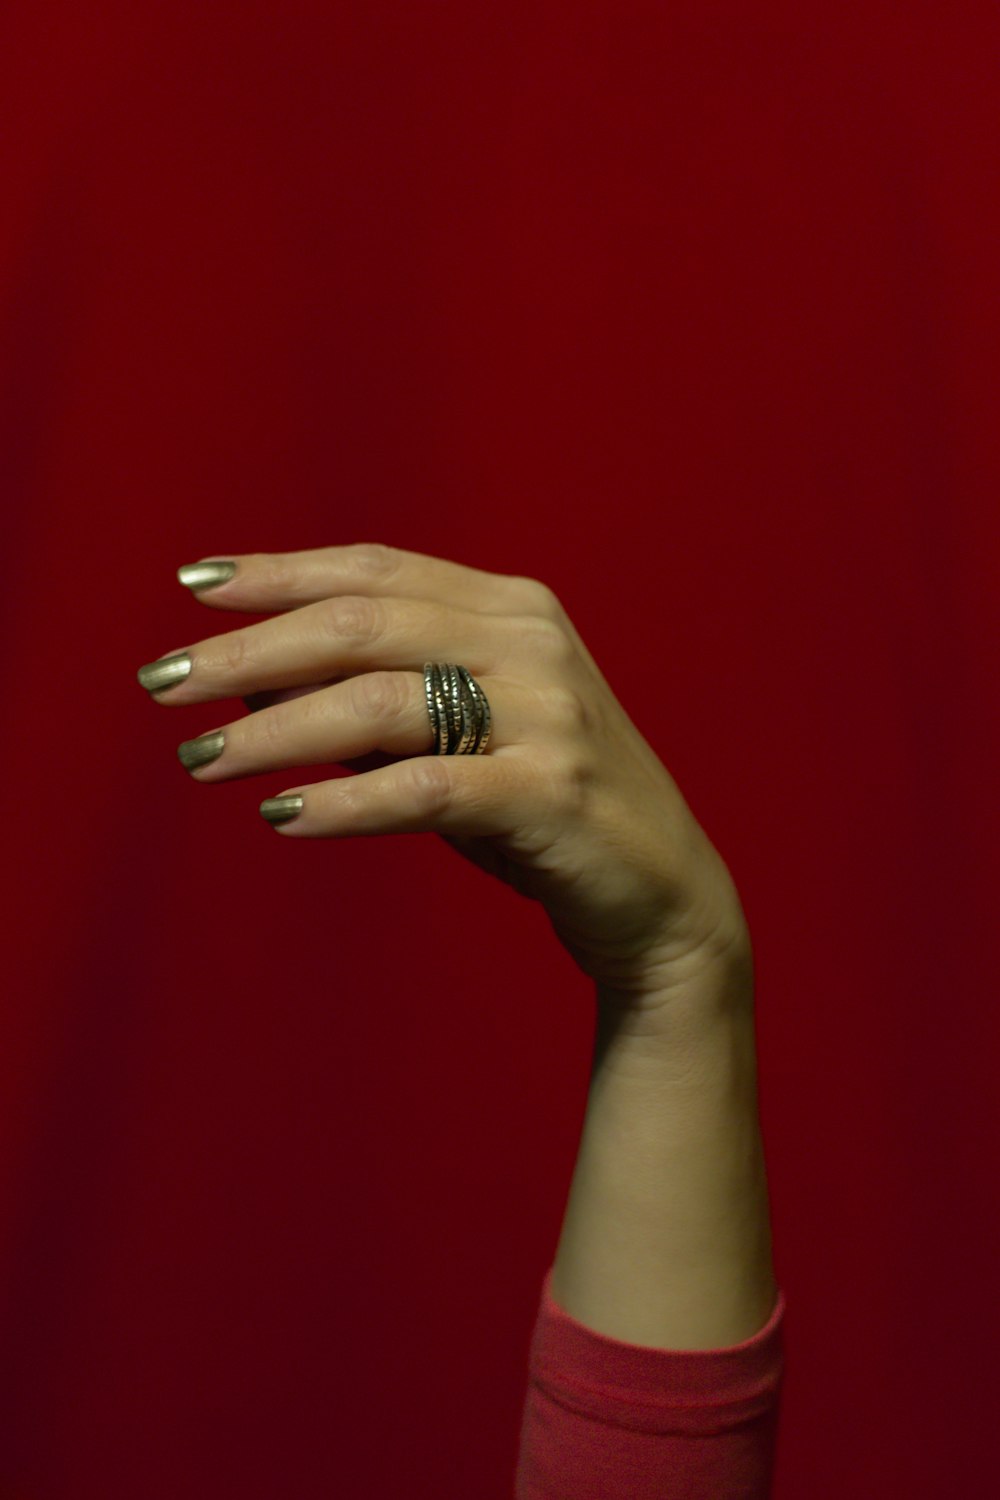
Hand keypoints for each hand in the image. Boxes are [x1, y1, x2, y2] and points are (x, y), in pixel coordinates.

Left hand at [137, 543, 750, 1018]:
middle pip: (364, 622)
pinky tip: (282, 815)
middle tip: (165, 682)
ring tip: (200, 757)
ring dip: (277, 729)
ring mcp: (548, 714)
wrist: (660, 895)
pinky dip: (346, 801)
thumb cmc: (540, 807)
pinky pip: (426, 789)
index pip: (375, 568)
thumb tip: (247, 679)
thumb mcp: (458, 736)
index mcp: (511, 608)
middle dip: (252, 648)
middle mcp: (531, 643)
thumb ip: (373, 698)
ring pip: (383, 701)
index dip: (279, 571)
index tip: (192, 584)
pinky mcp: (553, 791)